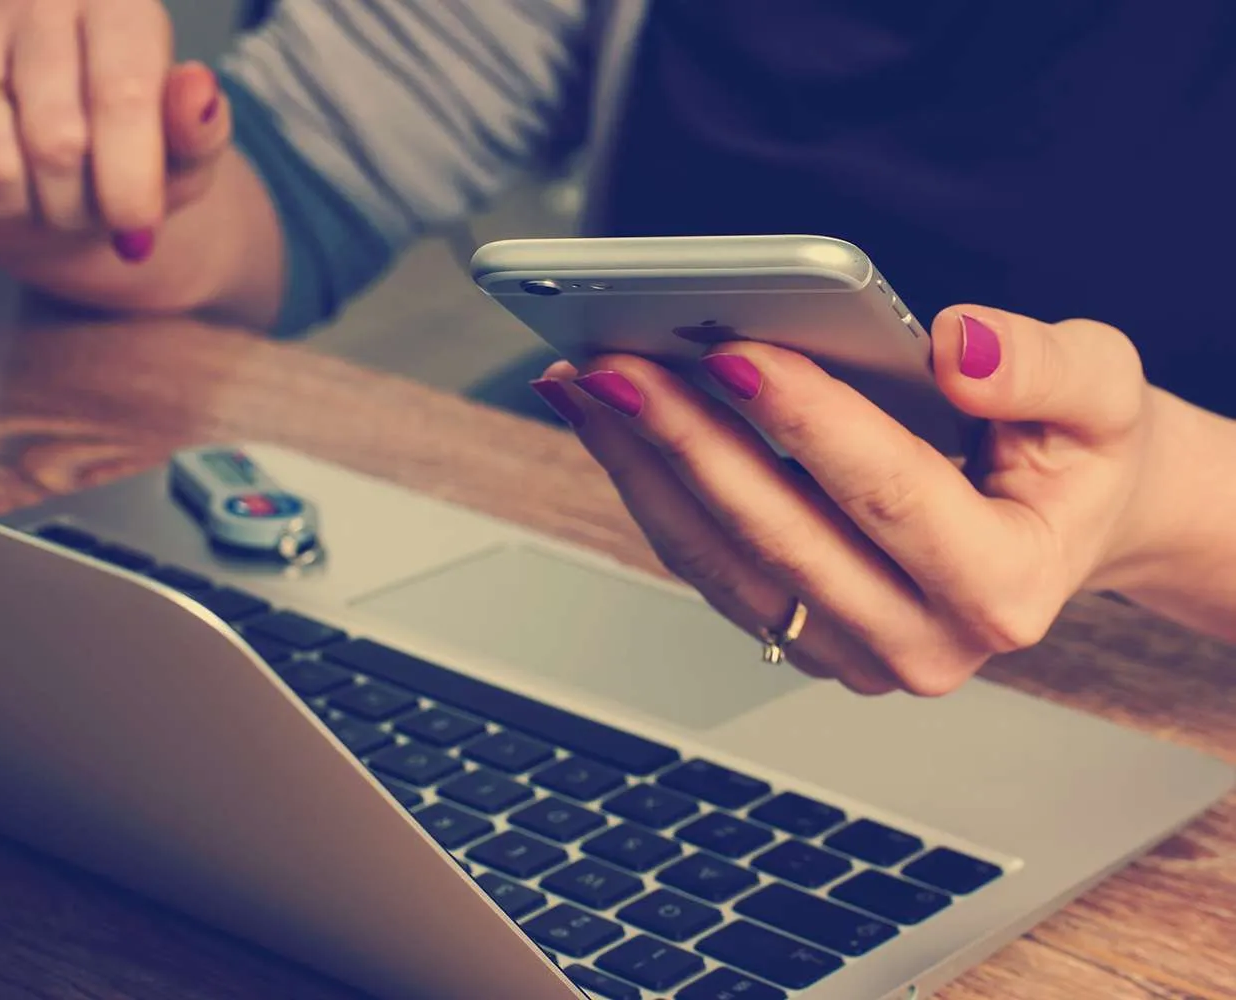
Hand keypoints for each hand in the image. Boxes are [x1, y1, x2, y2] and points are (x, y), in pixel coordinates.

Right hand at [0, 0, 229, 263]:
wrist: (53, 171)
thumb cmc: (129, 158)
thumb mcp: (184, 157)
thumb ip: (199, 131)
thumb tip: (198, 90)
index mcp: (118, 5)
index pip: (121, 98)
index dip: (129, 181)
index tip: (137, 229)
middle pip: (55, 141)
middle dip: (78, 206)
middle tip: (86, 209)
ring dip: (22, 211)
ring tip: (39, 199)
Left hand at [531, 307, 1156, 695]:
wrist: (1063, 522)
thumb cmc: (1078, 455)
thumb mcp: (1104, 393)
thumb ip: (1045, 368)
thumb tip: (955, 348)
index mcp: (1005, 588)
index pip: (889, 496)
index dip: (808, 422)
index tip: (733, 351)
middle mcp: (923, 642)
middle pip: (779, 536)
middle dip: (689, 441)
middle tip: (617, 362)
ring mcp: (852, 652)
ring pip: (722, 560)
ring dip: (645, 467)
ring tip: (589, 384)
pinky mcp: (803, 634)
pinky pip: (708, 566)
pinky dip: (652, 489)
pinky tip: (613, 423)